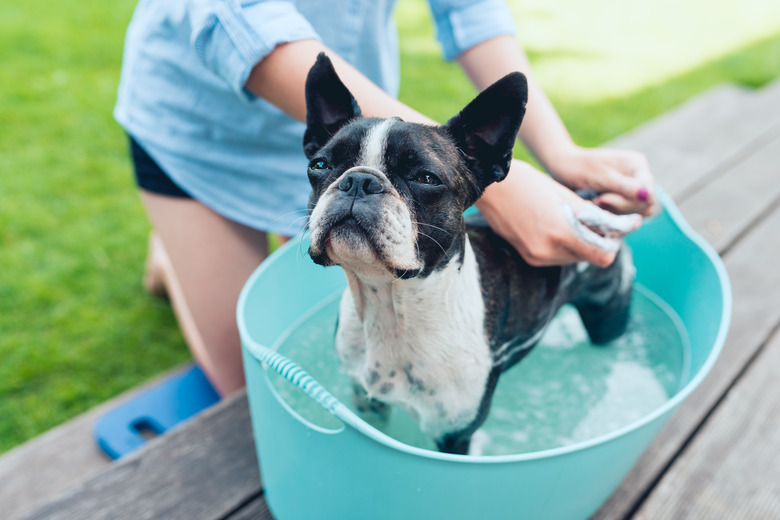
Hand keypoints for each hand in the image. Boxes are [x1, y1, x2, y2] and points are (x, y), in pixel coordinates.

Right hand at [476, 161, 641, 267]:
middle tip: (600, 221)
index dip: (612, 244)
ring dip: (580, 244)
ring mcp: (537, 256)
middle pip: (589, 257)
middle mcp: (548, 251)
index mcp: (561, 233)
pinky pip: (557, 257)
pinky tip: (558, 226)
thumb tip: (618, 228)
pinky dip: (564, 245)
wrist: (491, 188)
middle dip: (597, 242)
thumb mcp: (567, 197)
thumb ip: (593, 216)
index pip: (603, 256)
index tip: (617, 229)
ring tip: (575, 221)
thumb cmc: (529, 184)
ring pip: (573, 258)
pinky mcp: (528, 256)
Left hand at [543, 145, 658, 216]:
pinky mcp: (620, 203)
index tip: (605, 198)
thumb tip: (648, 195)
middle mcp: (637, 178)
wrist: (562, 169)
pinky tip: (596, 209)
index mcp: (637, 165)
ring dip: (615, 213)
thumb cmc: (580, 168)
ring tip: (595, 203)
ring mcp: (629, 192)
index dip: (632, 201)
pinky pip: (624, 217)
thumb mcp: (602, 176)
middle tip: (597, 201)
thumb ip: (625, 187)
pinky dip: (610, 217)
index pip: (649, 192)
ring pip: (635, 214)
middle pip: (644, 205)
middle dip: (620, 207)